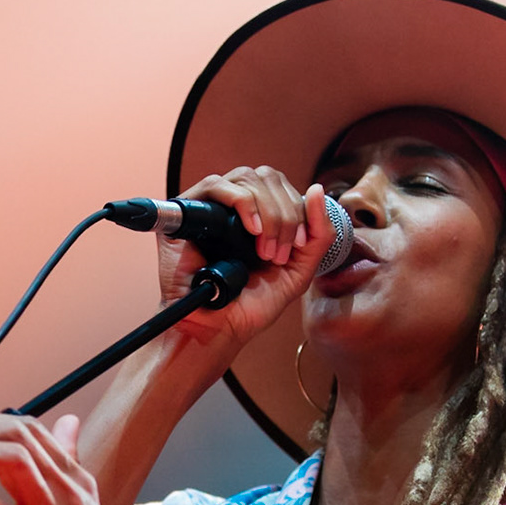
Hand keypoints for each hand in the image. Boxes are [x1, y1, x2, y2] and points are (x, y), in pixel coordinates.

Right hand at [158, 168, 337, 367]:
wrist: (218, 328)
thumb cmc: (251, 306)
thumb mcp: (299, 271)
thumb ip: (319, 234)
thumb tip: (316, 189)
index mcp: (259, 215)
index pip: (282, 185)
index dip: (297, 208)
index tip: (299, 245)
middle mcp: (233, 206)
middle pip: (267, 176)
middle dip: (284, 214)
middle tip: (279, 253)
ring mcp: (210, 207)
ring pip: (246, 177)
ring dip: (267, 211)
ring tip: (265, 249)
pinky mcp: (187, 212)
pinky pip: (215, 185)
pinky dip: (242, 203)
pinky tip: (251, 230)